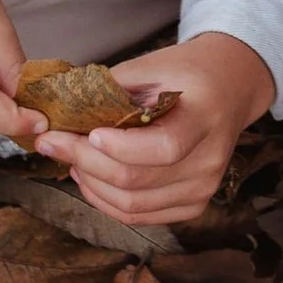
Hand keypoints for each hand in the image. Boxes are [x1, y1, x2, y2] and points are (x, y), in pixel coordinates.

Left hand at [35, 30, 275, 227]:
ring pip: (132, 206)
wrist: (228, 88)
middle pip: (137, 181)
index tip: (87, 132)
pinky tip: (91, 177)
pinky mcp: (193, 205)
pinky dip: (106, 200)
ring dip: (91, 185)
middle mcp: (209, 160)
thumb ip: (110, 90)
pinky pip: (139, 216)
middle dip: (85, 162)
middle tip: (53, 143)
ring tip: (70, 159)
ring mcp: (203, 188)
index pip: (163, 147)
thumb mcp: (152, 66)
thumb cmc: (186, 73)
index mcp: (205, 117)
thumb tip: (61, 114)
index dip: (119, 147)